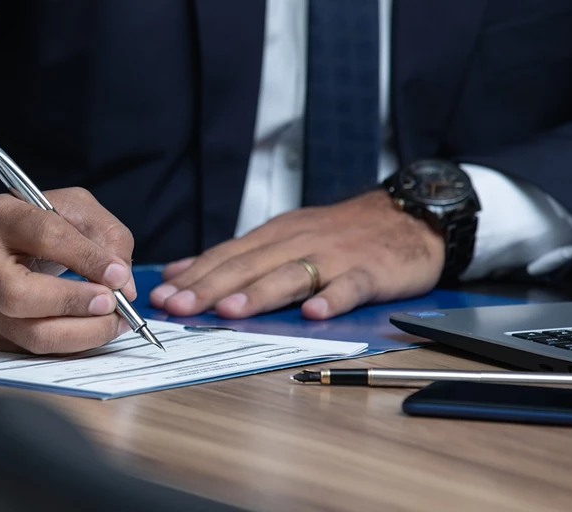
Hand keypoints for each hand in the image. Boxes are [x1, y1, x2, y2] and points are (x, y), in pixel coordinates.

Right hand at [0, 187, 136, 353]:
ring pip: (30, 334)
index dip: (86, 257)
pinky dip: (73, 344)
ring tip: (113, 322)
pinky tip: (93, 331)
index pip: (44, 236)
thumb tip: (124, 284)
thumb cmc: (30, 227)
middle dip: (75, 303)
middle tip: (112, 304)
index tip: (119, 275)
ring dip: (82, 334)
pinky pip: (36, 350)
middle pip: (20, 295)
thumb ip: (104, 235)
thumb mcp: (69, 209)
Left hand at [150, 190, 443, 319]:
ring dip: (259, 293)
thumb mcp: (283, 236)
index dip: (194, 276)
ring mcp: (334, 256)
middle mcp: (298, 242)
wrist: (408, 215)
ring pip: (291, 274)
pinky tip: (315, 313)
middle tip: (180, 307)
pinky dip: (333, 298)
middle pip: (249, 266)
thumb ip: (235, 256)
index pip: (226, 256)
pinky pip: (350, 285)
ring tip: (231, 310)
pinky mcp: (370, 270)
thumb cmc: (341, 233)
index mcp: (274, 236)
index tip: (162, 296)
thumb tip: (180, 272)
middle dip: (211, 287)